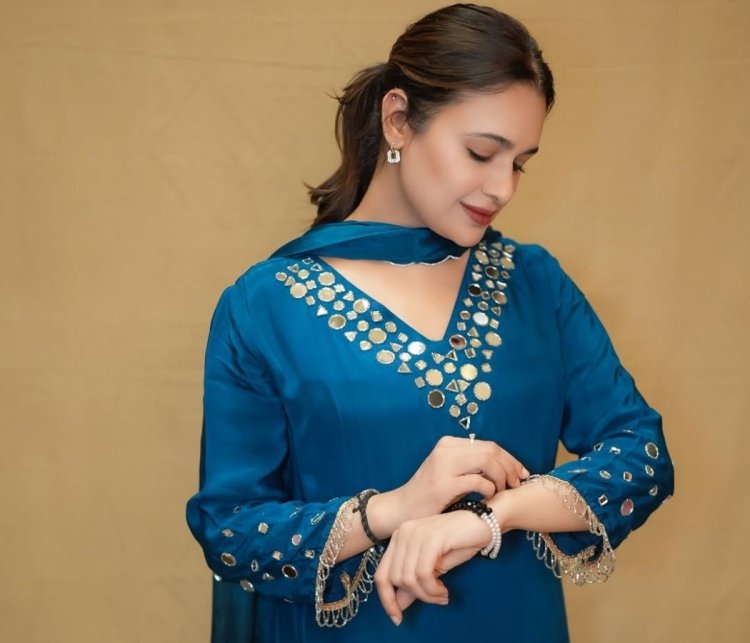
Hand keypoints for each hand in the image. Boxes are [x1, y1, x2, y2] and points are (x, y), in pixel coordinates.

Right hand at [372, 435, 527, 535]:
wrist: (402, 509)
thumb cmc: (429, 495)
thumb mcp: (449, 472)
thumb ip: (470, 465)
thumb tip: (505, 467)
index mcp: (449, 443)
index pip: (489, 445)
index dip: (510, 459)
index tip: (521, 474)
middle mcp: (446, 449)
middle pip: (492, 451)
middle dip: (511, 468)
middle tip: (516, 485)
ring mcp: (444, 465)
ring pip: (488, 462)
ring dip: (502, 478)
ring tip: (502, 492)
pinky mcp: (443, 484)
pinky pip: (478, 482)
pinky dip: (490, 490)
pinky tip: (488, 499)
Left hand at [374, 510, 490, 625]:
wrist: (482, 521)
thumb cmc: (459, 542)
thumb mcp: (433, 566)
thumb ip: (414, 582)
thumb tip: (398, 605)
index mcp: (399, 537)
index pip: (381, 574)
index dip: (386, 599)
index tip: (397, 618)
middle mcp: (402, 532)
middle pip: (394, 579)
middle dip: (416, 597)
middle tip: (436, 599)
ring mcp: (415, 533)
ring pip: (408, 578)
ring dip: (427, 595)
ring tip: (442, 595)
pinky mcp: (430, 538)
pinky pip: (423, 573)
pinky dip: (433, 588)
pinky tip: (444, 590)